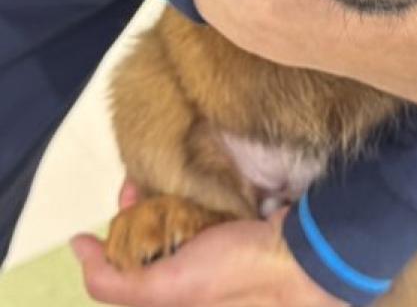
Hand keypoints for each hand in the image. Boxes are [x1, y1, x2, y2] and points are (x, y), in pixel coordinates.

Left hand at [72, 181, 344, 306]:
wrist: (302, 253)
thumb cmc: (235, 274)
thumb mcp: (167, 288)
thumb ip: (116, 279)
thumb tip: (77, 246)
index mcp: (176, 290)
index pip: (135, 254)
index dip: (122, 226)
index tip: (128, 194)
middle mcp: (194, 268)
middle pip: (157, 230)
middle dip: (144, 201)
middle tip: (144, 175)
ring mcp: (219, 243)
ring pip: (182, 212)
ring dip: (170, 188)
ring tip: (164, 164)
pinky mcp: (240, 221)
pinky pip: (208, 201)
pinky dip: (198, 186)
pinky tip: (195, 168)